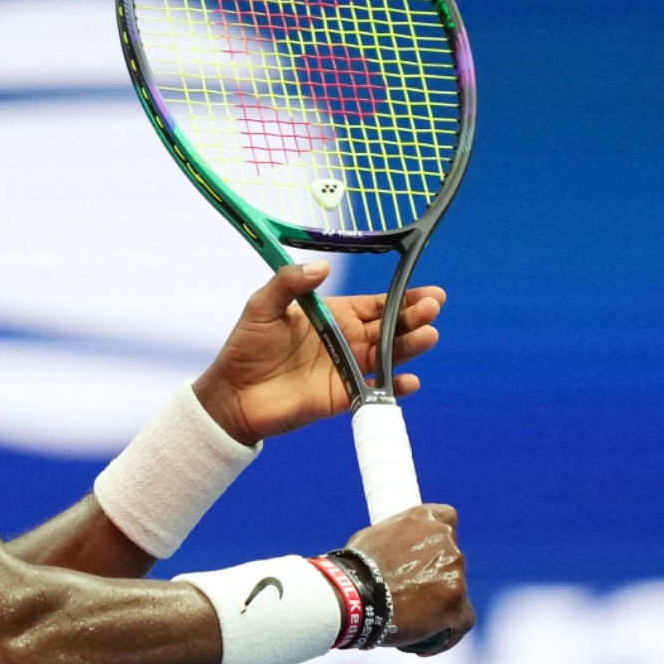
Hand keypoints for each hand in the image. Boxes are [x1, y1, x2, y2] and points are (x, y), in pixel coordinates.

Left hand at [193, 261, 444, 444]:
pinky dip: (394, 387)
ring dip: (410, 346)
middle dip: (414, 317)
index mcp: (334, 316)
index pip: (377, 304)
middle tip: (432, 307)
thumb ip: (289, 283)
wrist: (231, 393)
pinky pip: (375, 391)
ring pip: (388, 356)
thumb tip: (323, 267)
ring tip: (428, 335)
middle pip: (390, 328)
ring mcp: (347, 370)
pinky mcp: (342, 397)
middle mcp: (347, 341)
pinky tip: (408, 379)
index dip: (403, 297)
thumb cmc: (246, 346)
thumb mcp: (263, 305)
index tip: (429, 291)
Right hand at [345, 504, 473, 655]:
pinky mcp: (457, 605)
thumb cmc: (353, 569)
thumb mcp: (371, 538)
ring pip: (458, 593)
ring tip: (413, 623)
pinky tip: (428, 644)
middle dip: (436, 576)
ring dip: (441, 605)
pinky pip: (462, 622)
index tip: (427, 551)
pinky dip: (448, 632)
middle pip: (451, 560)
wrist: (351, 597)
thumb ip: (393, 541)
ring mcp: (455, 575)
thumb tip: (393, 551)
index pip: (447, 518)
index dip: (438, 537)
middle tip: (410, 594)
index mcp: (426, 520)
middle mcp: (447, 543)